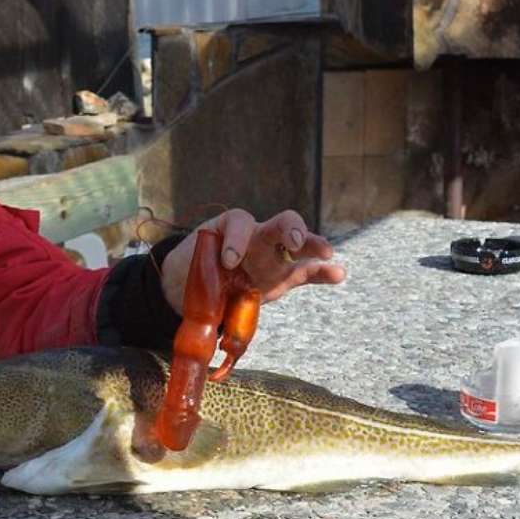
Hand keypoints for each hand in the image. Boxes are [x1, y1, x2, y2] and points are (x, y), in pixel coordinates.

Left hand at [159, 209, 345, 313]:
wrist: (196, 287)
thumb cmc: (192, 270)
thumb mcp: (188, 266)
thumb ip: (194, 274)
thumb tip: (181, 296)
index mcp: (230, 229)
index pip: (239, 223)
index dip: (236, 240)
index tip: (228, 261)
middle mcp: (257, 237)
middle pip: (279, 223)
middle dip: (290, 229)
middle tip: (293, 243)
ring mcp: (274, 256)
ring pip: (299, 244)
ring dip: (314, 246)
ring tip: (326, 254)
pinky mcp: (284, 276)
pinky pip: (307, 272)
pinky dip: (323, 273)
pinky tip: (338, 274)